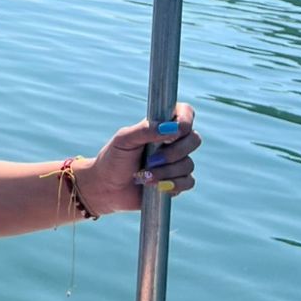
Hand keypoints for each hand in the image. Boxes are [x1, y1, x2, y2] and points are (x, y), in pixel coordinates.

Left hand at [75, 103, 199, 216]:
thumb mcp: (124, 140)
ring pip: (188, 164)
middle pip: (194, 139)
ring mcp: (176, 162)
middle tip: (152, 159)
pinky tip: (154, 186)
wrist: (107, 187)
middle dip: (174, 152)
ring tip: (144, 176)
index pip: (185, 113)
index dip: (186, 120)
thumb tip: (171, 128)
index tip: (176, 130)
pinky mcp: (177, 182)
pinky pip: (188, 182)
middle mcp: (172, 142)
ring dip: (166, 172)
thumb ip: (145, 130)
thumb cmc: (113, 158)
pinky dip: (171, 184)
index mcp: (160, 125)